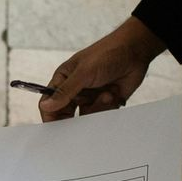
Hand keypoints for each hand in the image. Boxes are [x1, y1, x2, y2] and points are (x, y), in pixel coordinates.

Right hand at [38, 24, 155, 120]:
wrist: (135, 51)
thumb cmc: (107, 53)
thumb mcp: (83, 72)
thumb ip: (65, 91)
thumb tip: (46, 106)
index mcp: (64, 79)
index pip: (49, 102)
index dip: (50, 115)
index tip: (56, 128)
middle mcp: (75, 90)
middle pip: (66, 114)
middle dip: (75, 117)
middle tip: (84, 119)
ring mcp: (90, 96)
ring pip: (86, 117)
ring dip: (97, 107)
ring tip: (107, 95)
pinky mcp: (105, 102)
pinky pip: (102, 115)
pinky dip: (109, 107)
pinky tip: (114, 93)